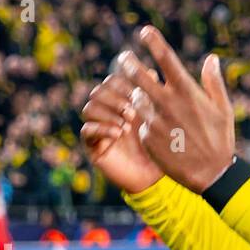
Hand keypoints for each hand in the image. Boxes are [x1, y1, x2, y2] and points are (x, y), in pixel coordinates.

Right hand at [80, 76, 162, 193]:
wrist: (156, 178)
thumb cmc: (162, 148)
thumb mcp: (161, 122)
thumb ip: (155, 99)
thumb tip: (152, 71)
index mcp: (124, 102)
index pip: (114, 80)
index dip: (124, 83)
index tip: (140, 94)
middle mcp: (109, 112)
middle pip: (99, 90)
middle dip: (116, 97)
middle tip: (133, 111)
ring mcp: (99, 128)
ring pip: (89, 107)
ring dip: (108, 112)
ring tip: (126, 124)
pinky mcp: (93, 146)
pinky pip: (87, 130)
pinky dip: (102, 128)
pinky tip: (119, 133)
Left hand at [115, 27, 234, 192]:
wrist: (211, 175)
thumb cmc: (220, 140)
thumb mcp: (223, 109)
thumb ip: (214, 82)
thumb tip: (211, 58)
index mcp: (187, 92)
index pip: (166, 59)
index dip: (153, 42)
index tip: (145, 32)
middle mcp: (167, 104)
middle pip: (138, 74)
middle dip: (128, 62)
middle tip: (124, 58)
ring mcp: (155, 121)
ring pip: (136, 98)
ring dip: (138, 96)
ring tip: (145, 99)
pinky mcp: (147, 137)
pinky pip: (141, 123)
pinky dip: (147, 122)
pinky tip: (159, 131)